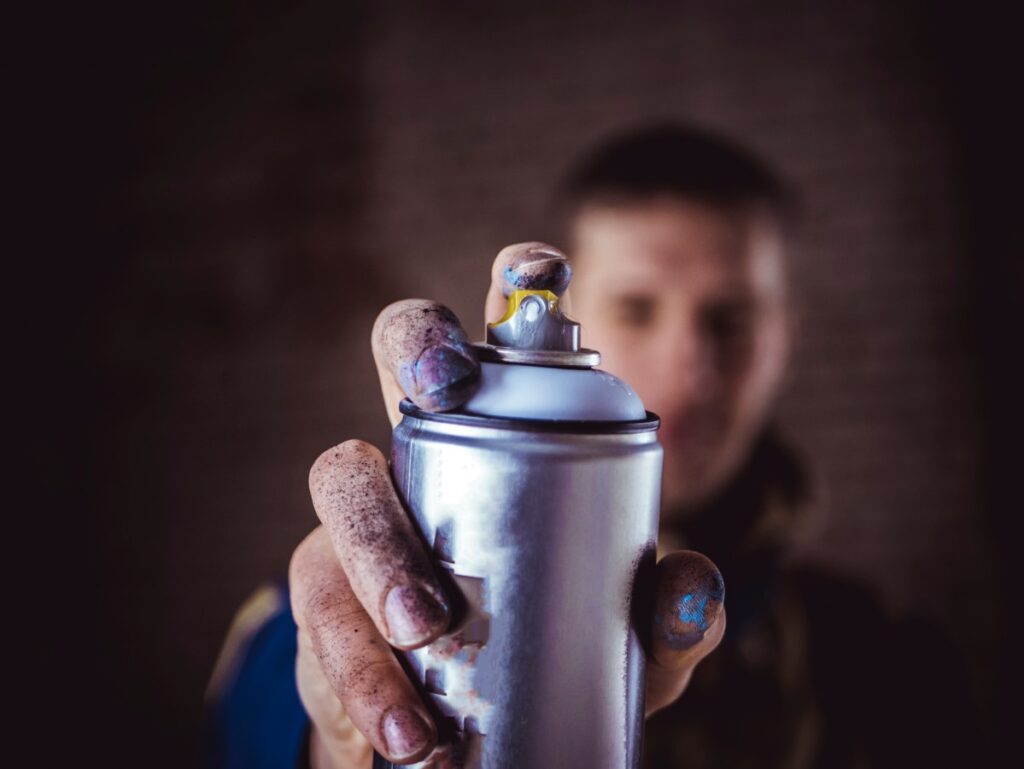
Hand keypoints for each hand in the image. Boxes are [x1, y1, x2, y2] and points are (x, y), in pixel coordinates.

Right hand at [288, 242, 725, 767]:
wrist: (464, 738)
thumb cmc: (547, 646)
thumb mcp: (622, 634)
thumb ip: (668, 614)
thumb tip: (693, 594)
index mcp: (500, 436)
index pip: (507, 331)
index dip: (518, 280)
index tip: (542, 269)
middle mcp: (423, 454)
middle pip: (397, 356)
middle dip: (414, 349)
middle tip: (440, 389)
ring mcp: (361, 525)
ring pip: (341, 492)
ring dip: (380, 557)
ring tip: (429, 633)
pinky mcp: (323, 607)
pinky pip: (324, 622)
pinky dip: (364, 676)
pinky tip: (406, 733)